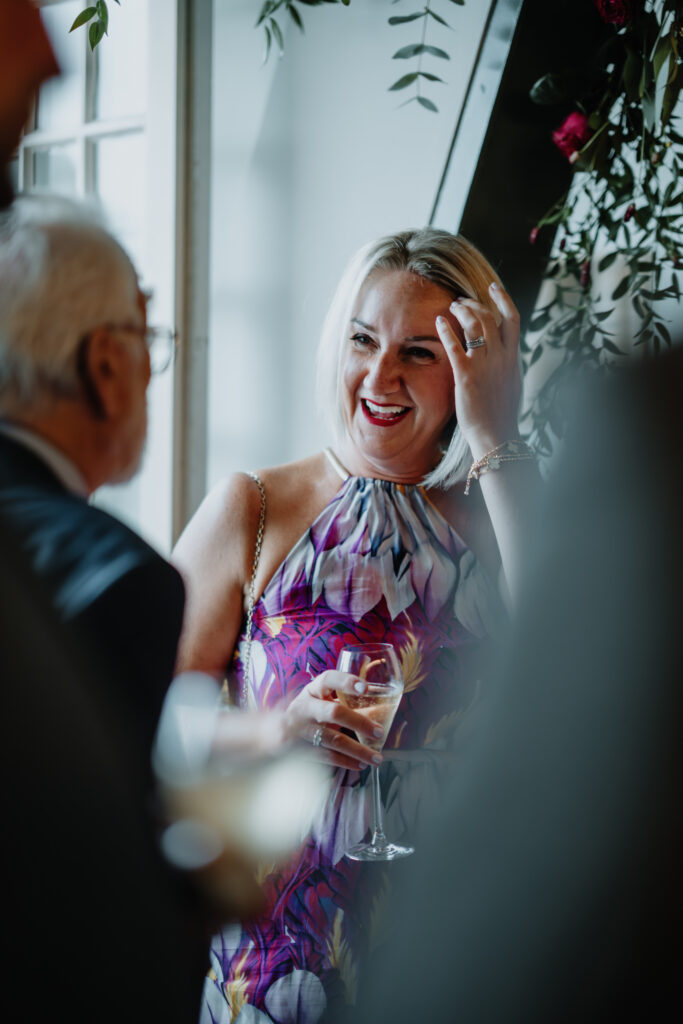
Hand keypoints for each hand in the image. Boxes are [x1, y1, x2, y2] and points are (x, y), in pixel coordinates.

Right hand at [284, 671, 383, 770]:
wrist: (272, 732)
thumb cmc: (309, 712)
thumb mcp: (322, 701)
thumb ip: (348, 703)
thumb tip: (383, 711)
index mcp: (313, 689)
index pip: (329, 679)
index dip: (346, 681)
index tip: (365, 687)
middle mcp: (305, 706)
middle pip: (333, 712)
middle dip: (359, 722)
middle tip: (379, 731)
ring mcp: (300, 729)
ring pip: (332, 739)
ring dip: (357, 750)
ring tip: (377, 757)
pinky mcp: (298, 748)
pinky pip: (326, 756)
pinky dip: (345, 761)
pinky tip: (360, 764)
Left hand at [435, 282, 521, 458]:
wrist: (496, 435)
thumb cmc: (501, 414)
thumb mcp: (512, 384)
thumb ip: (508, 365)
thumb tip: (505, 355)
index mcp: (514, 358)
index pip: (513, 318)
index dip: (503, 299)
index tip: (493, 287)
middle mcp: (502, 357)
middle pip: (489, 317)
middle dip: (474, 304)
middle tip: (460, 301)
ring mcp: (484, 365)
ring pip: (474, 325)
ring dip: (461, 311)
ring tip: (451, 308)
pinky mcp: (466, 376)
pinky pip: (455, 345)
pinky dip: (446, 330)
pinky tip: (438, 322)